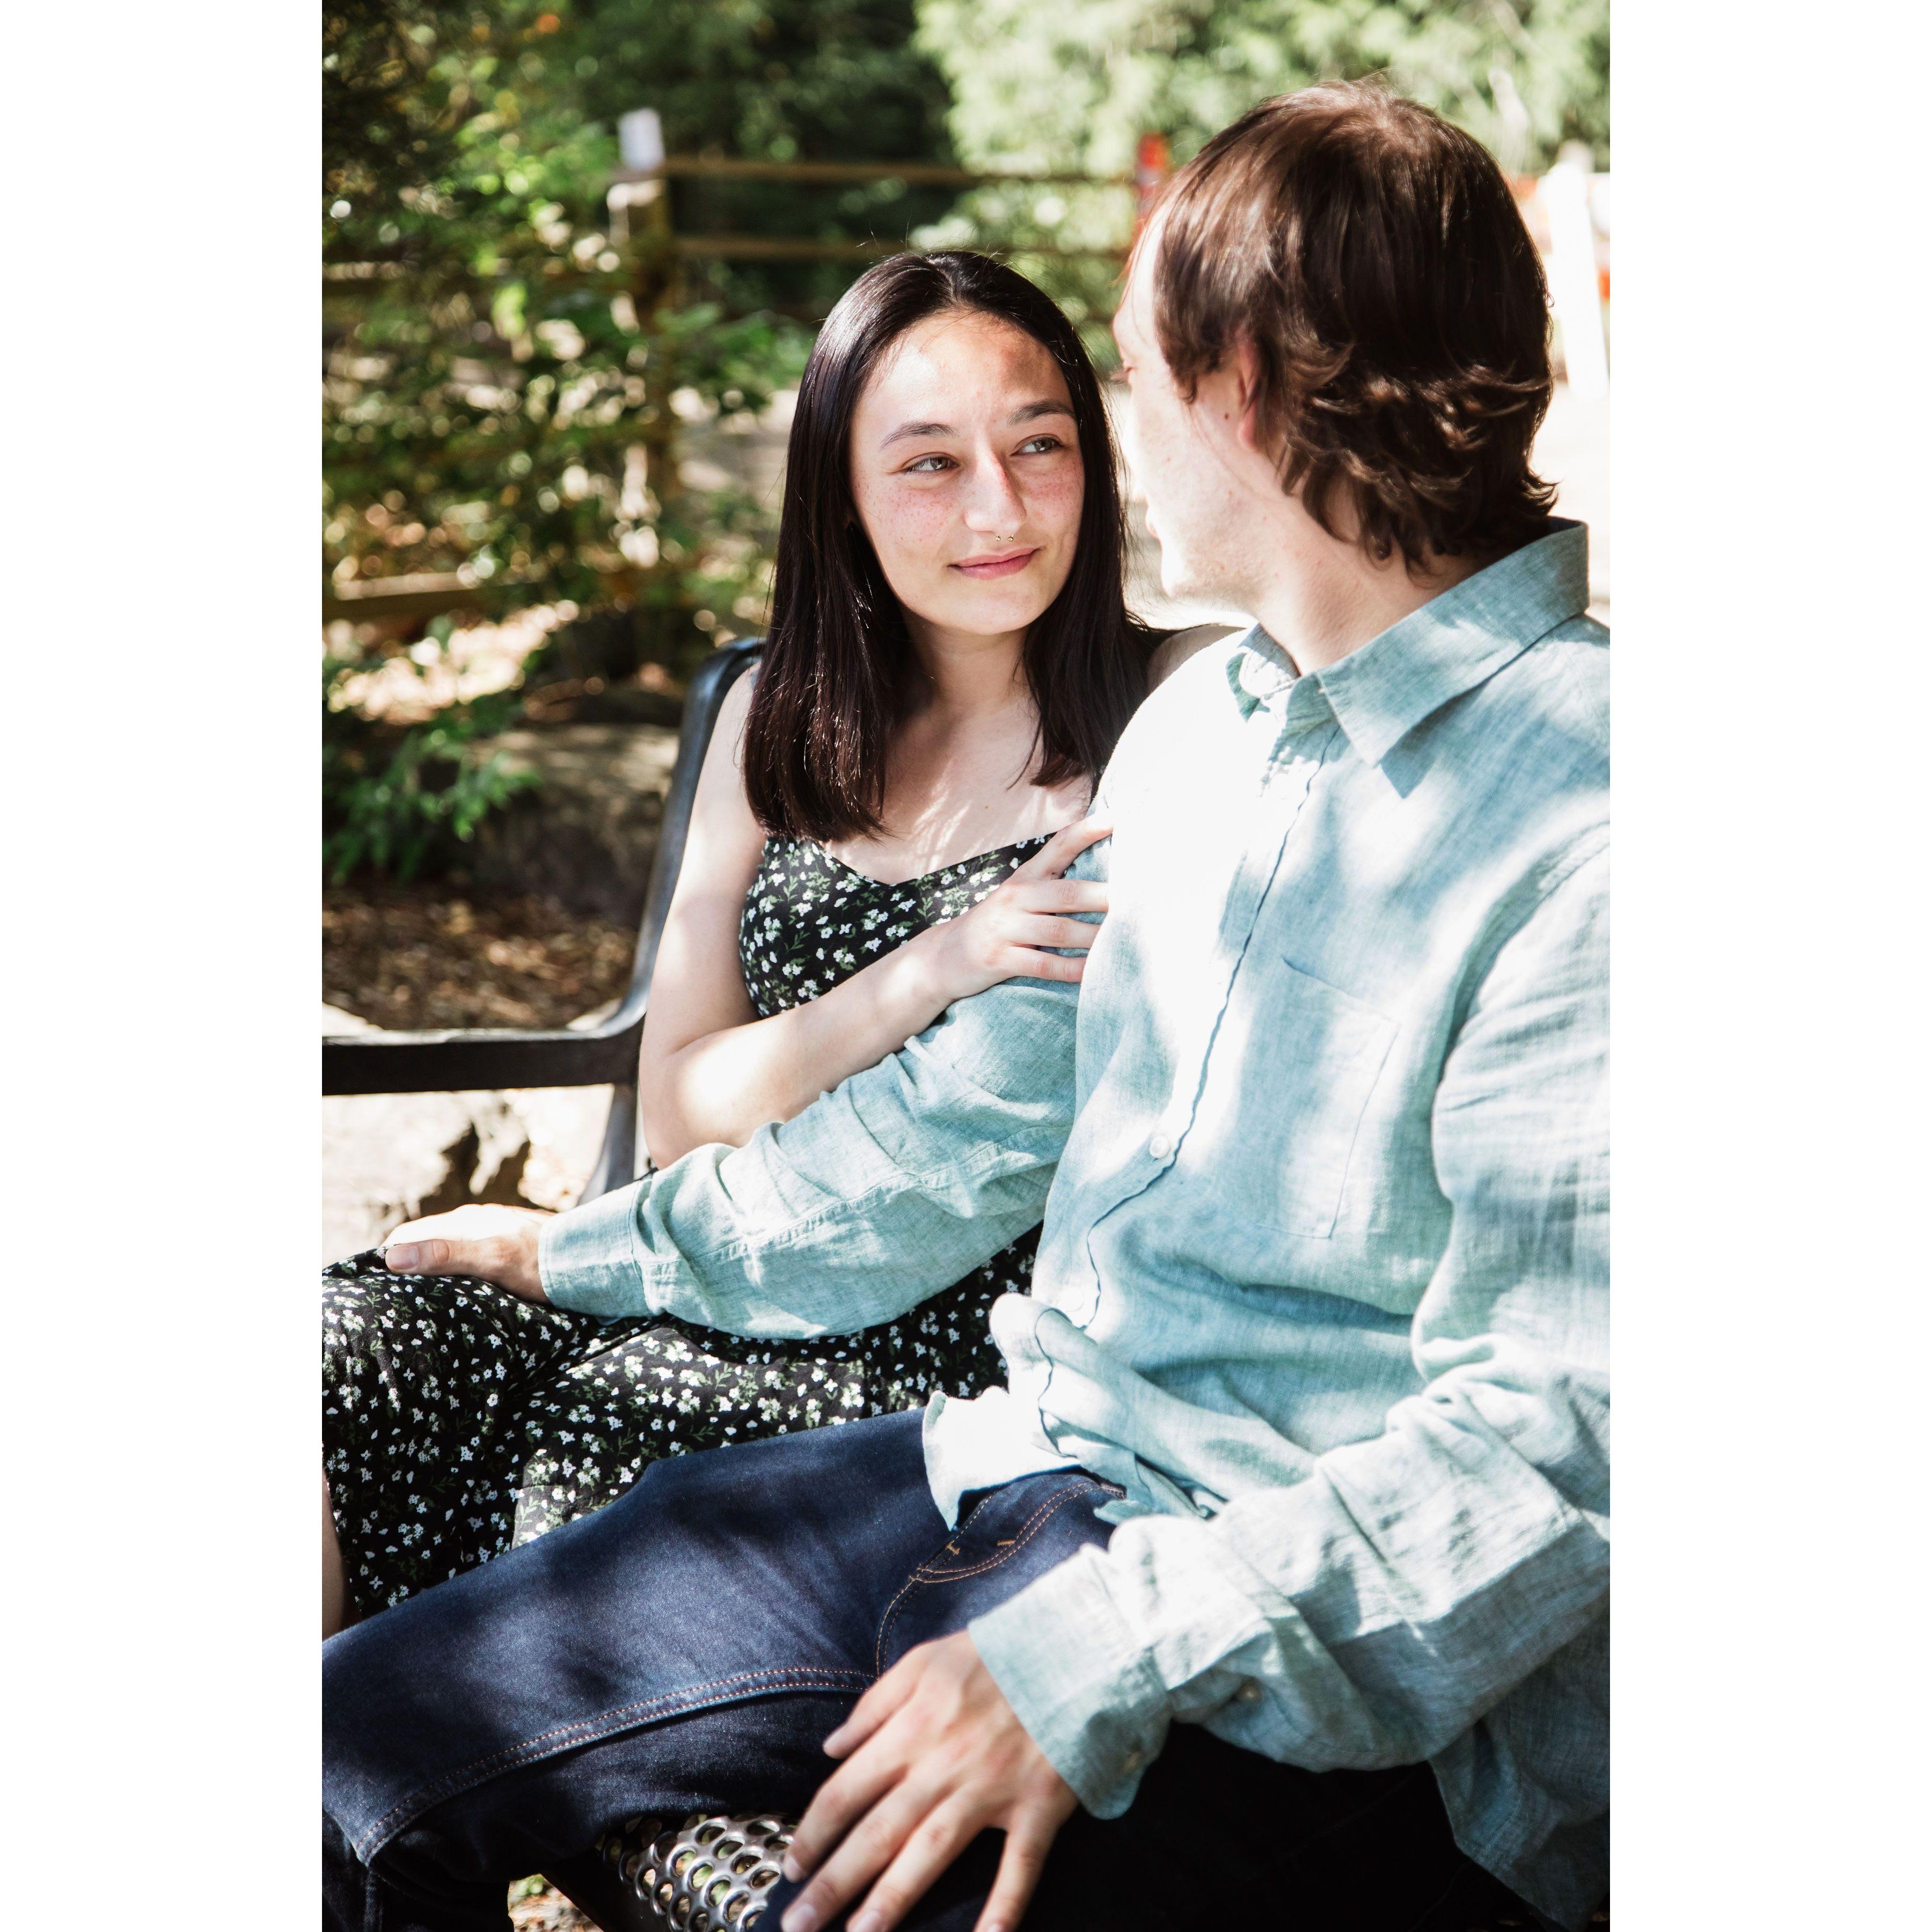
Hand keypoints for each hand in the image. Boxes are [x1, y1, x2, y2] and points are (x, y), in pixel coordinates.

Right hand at [381, 1202, 552, 1301]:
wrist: (590, 1260)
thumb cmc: (542, 1262)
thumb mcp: (491, 1259)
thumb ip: (445, 1254)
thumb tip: (393, 1256)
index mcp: (465, 1221)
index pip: (409, 1234)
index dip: (389, 1256)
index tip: (373, 1284)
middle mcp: (476, 1223)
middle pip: (427, 1242)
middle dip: (407, 1264)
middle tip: (391, 1297)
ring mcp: (492, 1233)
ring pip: (449, 1250)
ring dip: (432, 1269)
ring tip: (419, 1299)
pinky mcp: (508, 1247)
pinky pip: (470, 1257)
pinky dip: (456, 1272)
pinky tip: (459, 1291)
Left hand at [779, 1631, 1076, 1931]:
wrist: (1074, 1649)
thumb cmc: (995, 1654)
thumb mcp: (924, 1660)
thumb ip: (875, 1704)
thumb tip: (832, 1748)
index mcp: (912, 1728)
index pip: (847, 1791)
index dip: (814, 1833)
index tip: (792, 1867)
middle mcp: (942, 1765)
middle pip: (877, 1833)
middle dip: (833, 1883)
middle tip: (798, 1924)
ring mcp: (991, 1790)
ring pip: (930, 1854)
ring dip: (891, 1901)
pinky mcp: (1037, 1806)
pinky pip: (1018, 1866)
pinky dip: (1003, 1907)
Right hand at [911, 817, 1110, 1004]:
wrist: (943, 957)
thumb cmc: (997, 925)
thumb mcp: (1018, 897)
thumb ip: (1052, 885)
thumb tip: (1106, 881)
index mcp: (1023, 878)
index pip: (1058, 847)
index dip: (1086, 832)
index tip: (1116, 819)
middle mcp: (1014, 898)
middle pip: (1067, 894)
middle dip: (1103, 896)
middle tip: (1139, 899)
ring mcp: (1005, 929)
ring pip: (1059, 931)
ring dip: (1095, 937)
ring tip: (1126, 939)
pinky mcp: (1000, 960)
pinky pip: (1044, 966)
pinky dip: (1072, 970)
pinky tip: (1094, 973)